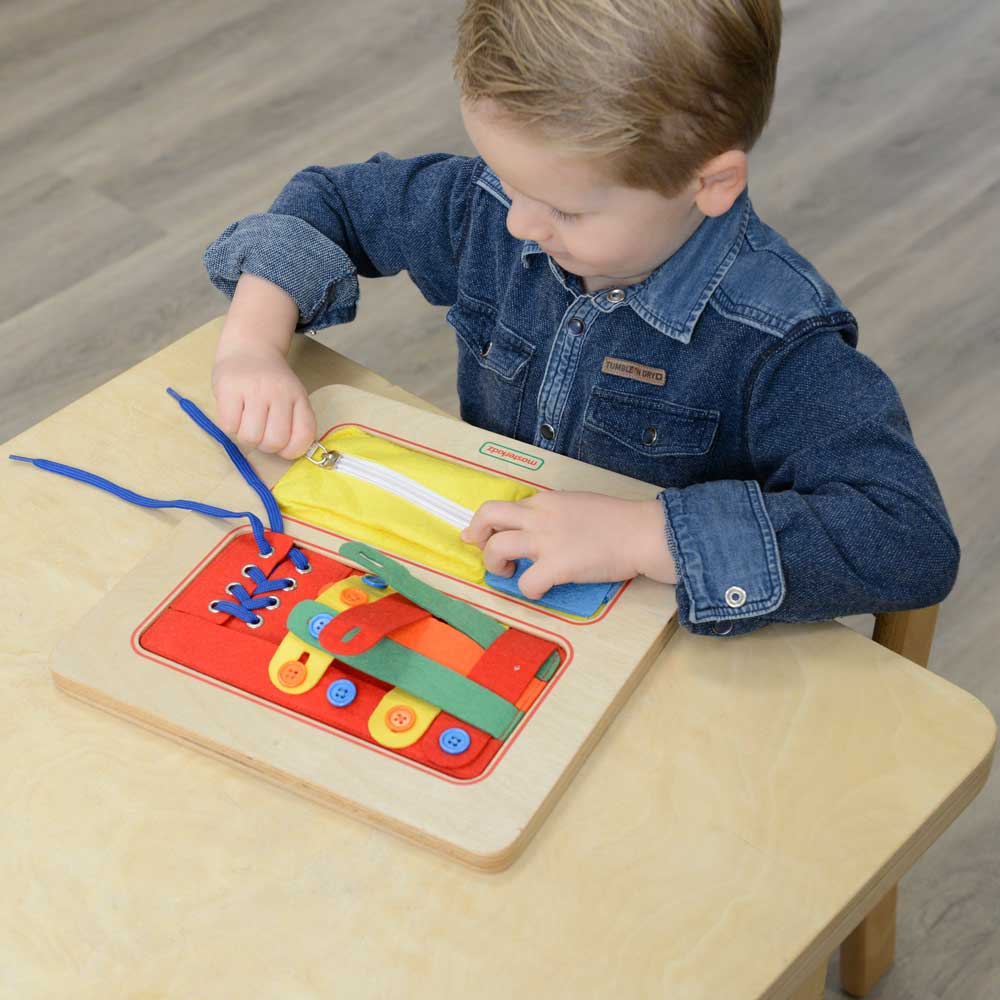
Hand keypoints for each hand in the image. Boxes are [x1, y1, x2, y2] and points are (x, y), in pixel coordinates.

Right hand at [212, 338, 316, 458]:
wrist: (249, 348)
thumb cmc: (272, 381)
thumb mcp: (292, 396)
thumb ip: (296, 421)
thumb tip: (289, 452)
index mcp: (298, 397)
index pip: (303, 436)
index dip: (292, 450)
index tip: (283, 444)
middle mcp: (279, 392)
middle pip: (274, 442)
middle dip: (266, 446)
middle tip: (261, 432)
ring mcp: (253, 389)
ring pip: (250, 437)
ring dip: (246, 437)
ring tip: (246, 421)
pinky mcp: (228, 388)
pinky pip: (229, 426)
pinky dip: (230, 426)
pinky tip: (234, 413)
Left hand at [460, 491, 676, 598]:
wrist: (642, 532)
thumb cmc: (618, 521)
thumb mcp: (577, 504)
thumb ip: (552, 513)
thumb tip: (536, 528)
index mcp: (544, 501)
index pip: (501, 505)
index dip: (485, 523)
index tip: (480, 535)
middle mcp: (539, 517)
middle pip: (487, 516)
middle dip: (477, 535)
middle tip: (481, 550)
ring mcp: (547, 541)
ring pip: (496, 549)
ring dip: (495, 565)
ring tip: (509, 573)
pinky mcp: (558, 566)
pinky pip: (526, 583)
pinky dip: (529, 591)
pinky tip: (541, 590)